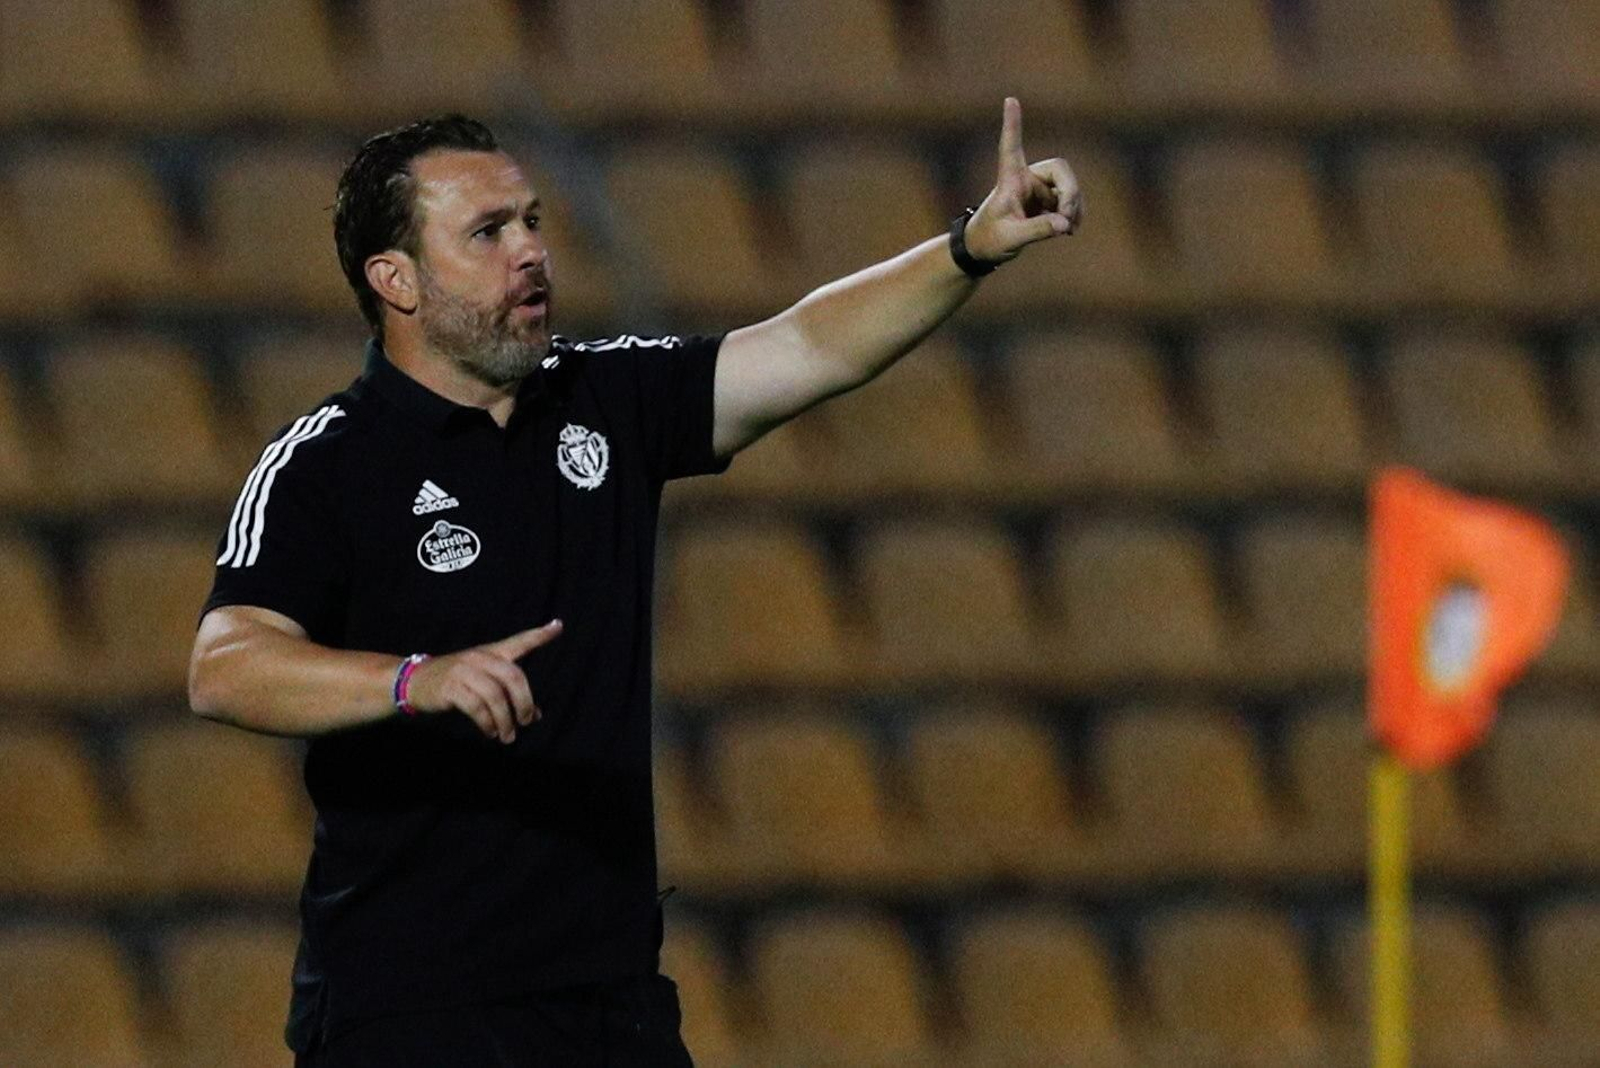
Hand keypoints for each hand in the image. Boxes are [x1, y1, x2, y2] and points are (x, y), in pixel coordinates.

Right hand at [403, 619, 563, 743]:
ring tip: (508, 735)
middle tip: (527, 721)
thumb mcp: (483, 682)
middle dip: (524, 702)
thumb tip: (536, 716)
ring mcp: (464, 671)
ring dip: (505, 719)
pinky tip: (491, 732)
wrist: (415, 681)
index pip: (519, 641)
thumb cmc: (456, 682)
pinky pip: (476, 707)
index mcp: (491, 653)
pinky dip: (487, 723)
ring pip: (495, 695)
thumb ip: (509, 694)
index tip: (558, 626)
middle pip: (513, 676)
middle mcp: (479, 658)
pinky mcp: (450, 688)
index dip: (539, 635)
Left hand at [964, 97, 1082, 263]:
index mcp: (1009, 180)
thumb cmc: (989, 239)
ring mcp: (1039, 190)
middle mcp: (1026, 178)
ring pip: (1069, 186)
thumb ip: (1037, 230)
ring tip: (1068, 229)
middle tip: (1067, 218)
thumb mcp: (1011, 238)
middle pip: (1059, 169)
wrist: (986, 250)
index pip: (1010, 148)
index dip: (1012, 124)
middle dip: (1070, 192)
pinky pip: (1070, 202)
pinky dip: (1074, 214)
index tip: (1010, 99)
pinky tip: (1069, 230)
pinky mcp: (1047, 202)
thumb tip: (1065, 223)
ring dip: (1074, 206)